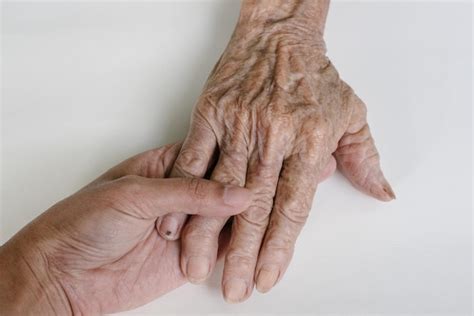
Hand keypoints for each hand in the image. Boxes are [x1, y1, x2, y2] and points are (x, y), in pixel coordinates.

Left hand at [0, 143, 251, 313]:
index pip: (210, 155)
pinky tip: (255, 242)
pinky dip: (239, 248)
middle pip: (224, 188)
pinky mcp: (190, 257)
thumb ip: (188, 193)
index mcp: (165, 166)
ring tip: (266, 219)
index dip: (235, 157)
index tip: (261, 158)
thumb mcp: (136, 195)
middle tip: (267, 192)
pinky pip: (221, 249)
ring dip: (245, 222)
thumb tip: (236, 193)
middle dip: (243, 192)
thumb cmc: (83, 223)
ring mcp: (188, 226)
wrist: (63, 276)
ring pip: (228, 219)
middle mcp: (180, 194)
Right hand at [157, 0, 394, 302]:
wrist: (278, 33)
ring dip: (207, 234)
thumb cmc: (312, 75)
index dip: (279, 248)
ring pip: (219, 190)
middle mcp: (273, 137)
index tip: (266, 276)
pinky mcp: (210, 114)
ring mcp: (238, 126)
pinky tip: (173, 221)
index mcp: (309, 141)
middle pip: (255, 208)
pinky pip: (193, 159)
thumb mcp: (351, 113)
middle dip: (241, 254)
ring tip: (197, 268)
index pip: (293, 208)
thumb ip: (364, 158)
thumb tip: (381, 193)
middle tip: (231, 288)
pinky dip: (182, 193)